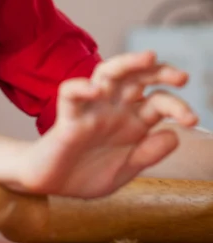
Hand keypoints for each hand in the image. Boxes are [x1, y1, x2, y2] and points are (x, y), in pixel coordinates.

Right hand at [19, 51, 197, 198]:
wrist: (50, 185)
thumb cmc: (85, 173)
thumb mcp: (125, 169)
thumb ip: (148, 153)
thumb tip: (174, 136)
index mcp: (131, 122)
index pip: (158, 102)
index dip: (177, 106)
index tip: (191, 119)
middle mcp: (113, 109)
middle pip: (137, 79)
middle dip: (160, 72)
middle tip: (180, 77)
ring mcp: (91, 109)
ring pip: (107, 74)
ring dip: (127, 63)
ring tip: (147, 58)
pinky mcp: (67, 117)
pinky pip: (70, 94)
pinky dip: (81, 88)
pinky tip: (94, 90)